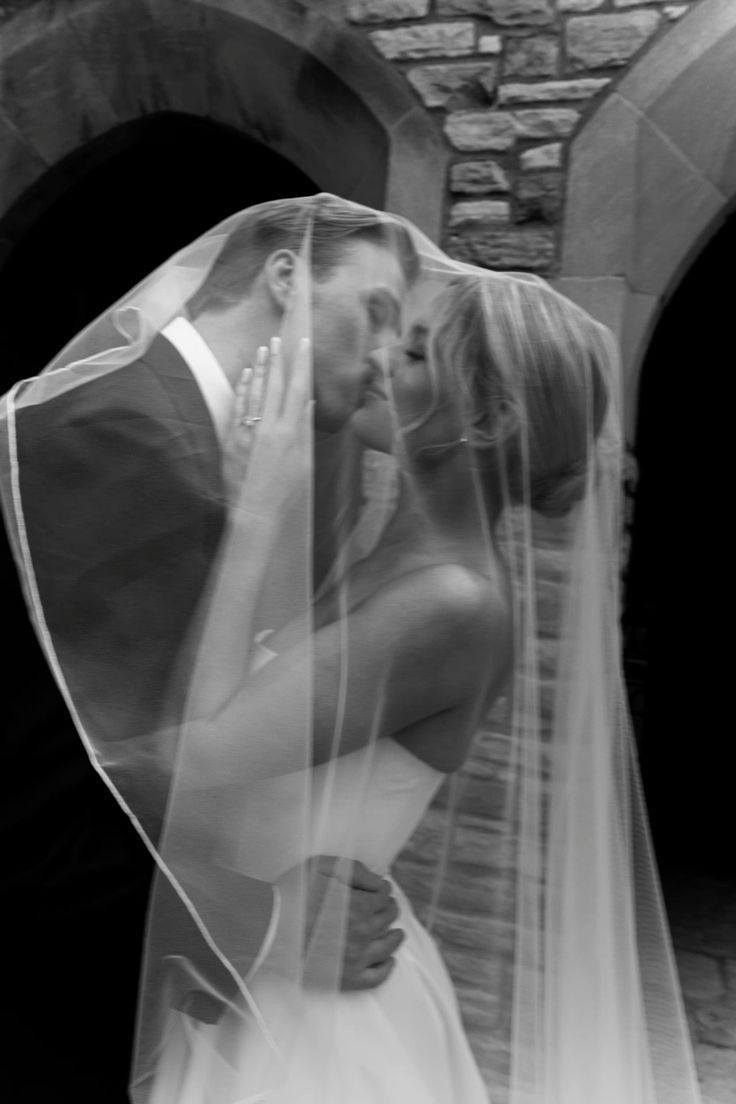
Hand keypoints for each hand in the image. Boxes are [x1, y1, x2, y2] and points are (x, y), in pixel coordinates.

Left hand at [223, 336, 311, 510]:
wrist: (255, 511)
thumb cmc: (285, 491)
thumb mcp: (303, 463)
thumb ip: (305, 431)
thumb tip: (307, 405)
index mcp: (290, 433)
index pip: (298, 390)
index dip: (301, 364)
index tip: (304, 345)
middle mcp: (269, 428)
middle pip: (274, 385)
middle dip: (277, 359)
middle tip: (277, 339)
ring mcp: (249, 431)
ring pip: (255, 392)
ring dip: (260, 369)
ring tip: (262, 349)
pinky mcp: (233, 438)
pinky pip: (238, 407)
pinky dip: (243, 389)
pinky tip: (246, 376)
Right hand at [299, 856, 403, 991]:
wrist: (269, 931)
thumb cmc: (293, 895)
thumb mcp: (323, 867)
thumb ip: (355, 870)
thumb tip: (379, 880)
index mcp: (361, 905)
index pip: (384, 895)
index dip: (383, 889)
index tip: (380, 889)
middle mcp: (364, 933)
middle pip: (387, 919)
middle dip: (389, 909)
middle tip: (387, 907)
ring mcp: (357, 958)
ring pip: (388, 947)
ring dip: (395, 937)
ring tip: (396, 933)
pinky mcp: (346, 978)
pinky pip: (376, 978)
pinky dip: (387, 969)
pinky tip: (388, 962)